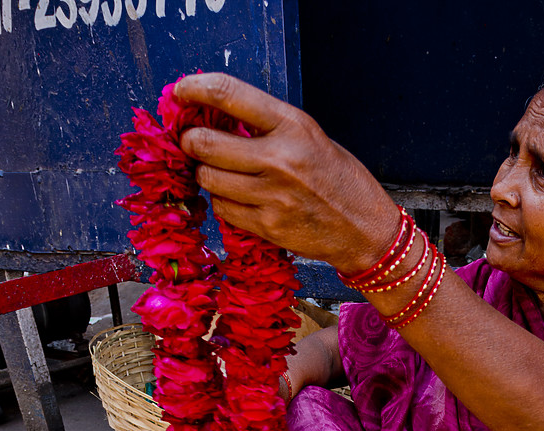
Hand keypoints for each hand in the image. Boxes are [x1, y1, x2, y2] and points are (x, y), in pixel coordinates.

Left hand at [174, 73, 399, 276]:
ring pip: (209, 179)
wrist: (363, 228)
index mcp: (291, 125)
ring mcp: (272, 195)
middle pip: (206, 143)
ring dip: (206, 174)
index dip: (195, 89)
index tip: (180, 92)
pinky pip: (223, 210)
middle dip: (190, 142)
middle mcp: (280, 158)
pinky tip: (238, 199)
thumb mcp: (309, 137)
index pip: (229, 95)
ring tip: (220, 173)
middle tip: (192, 142)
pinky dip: (223, 203)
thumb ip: (267, 127)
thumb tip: (216, 118)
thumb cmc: (336, 178)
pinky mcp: (267, 226)